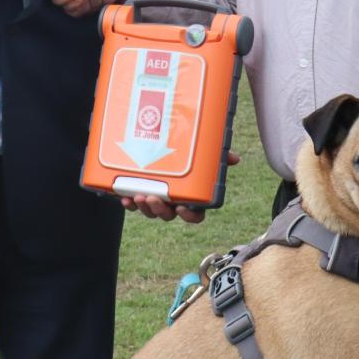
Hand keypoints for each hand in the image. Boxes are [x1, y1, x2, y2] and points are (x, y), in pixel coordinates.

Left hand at [115, 151, 234, 223]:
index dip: (189, 215)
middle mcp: (173, 201)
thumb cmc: (186, 154)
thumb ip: (215, 157)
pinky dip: (129, 203)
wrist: (155, 143)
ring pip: (150, 211)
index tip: (182, 207)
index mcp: (190, 196)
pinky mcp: (139, 192)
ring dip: (145, 207)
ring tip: (138, 195)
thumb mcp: (201, 155)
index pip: (195, 215)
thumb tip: (234, 158)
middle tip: (154, 198)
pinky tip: (124, 197)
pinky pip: (134, 204)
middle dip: (160, 210)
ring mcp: (155, 198)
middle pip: (168, 214)